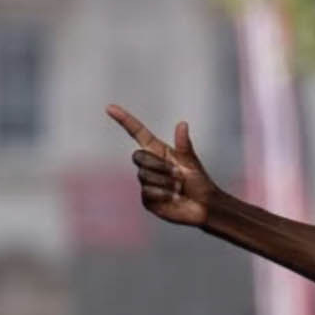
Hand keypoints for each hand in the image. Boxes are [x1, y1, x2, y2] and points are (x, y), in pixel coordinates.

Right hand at [106, 104, 220, 227]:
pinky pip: (147, 192)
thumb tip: (182, 124)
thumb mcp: (191, 162)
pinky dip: (164, 194)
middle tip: (179, 175)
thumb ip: (184, 145)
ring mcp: (145, 182)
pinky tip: (174, 198)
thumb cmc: (199, 182)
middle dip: (159, 165)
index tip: (110, 108)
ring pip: (143, 176)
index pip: (137, 133)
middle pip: (138, 156)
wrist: (204, 206)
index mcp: (158, 151)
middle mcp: (149, 165)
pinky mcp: (146, 199)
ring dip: (165, 181)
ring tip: (179, 188)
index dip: (124, 120)